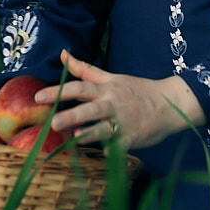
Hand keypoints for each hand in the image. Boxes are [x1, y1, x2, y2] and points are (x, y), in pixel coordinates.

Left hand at [35, 50, 205, 149]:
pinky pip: (120, 145)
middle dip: (71, 115)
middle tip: (52, 123)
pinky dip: (112, 150)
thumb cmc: (137, 89)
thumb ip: (84, 69)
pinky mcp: (134, 138)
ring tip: (71, 139)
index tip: (38, 97)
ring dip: (87, 134)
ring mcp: (124, 122)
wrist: (171, 102)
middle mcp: (113, 104)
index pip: (79, 87)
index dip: (58, 91)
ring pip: (103, 128)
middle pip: (90, 108)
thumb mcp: (112, 77)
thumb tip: (62, 54)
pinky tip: (102, 154)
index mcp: (106, 88)